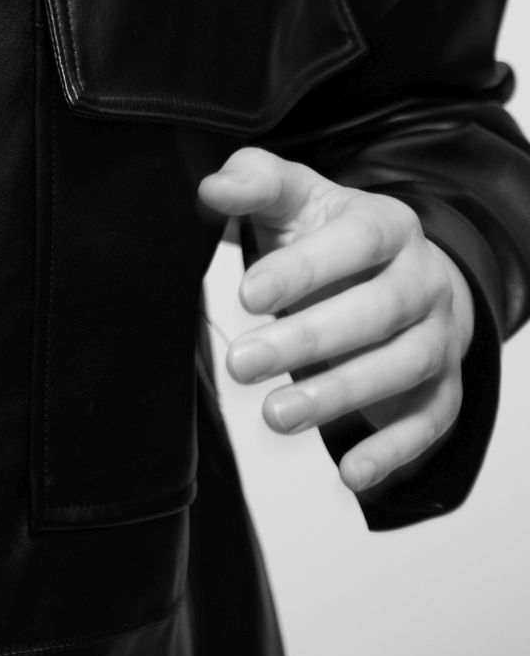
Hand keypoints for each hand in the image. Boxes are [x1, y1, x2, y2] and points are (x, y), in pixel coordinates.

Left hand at [198, 147, 473, 494]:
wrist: (399, 274)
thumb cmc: (328, 234)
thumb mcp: (294, 197)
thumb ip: (254, 182)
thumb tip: (212, 188)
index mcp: (390, 224)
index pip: (356, 241)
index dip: (304, 268)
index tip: (246, 294)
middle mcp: (425, 280)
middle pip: (378, 310)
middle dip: (307, 340)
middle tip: (241, 363)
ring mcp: (440, 336)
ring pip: (402, 368)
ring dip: (339, 395)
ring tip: (274, 415)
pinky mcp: (443, 388)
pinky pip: (428, 424)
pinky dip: (392, 450)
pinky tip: (350, 473)